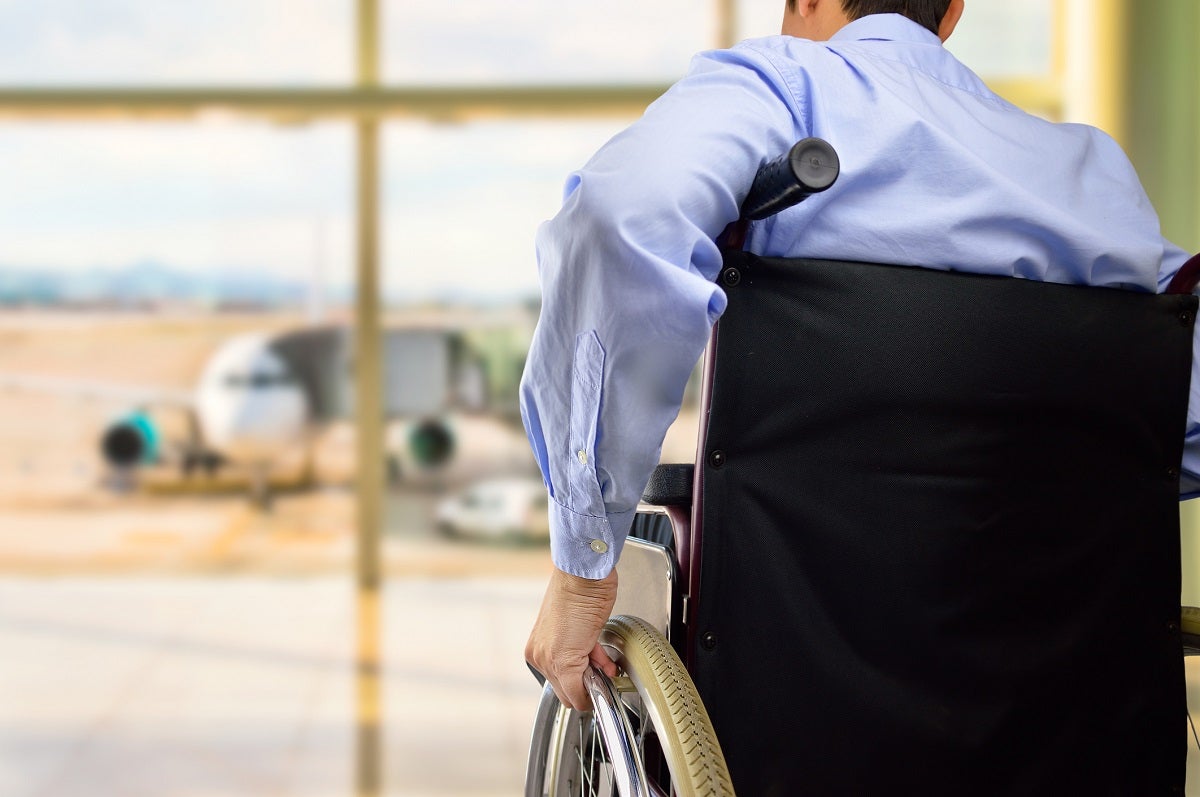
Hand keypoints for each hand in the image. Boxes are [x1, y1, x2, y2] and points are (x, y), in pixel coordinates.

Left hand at [526, 567, 618, 710]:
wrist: (583, 574)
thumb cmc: (582, 590)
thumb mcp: (575, 626)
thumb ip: (577, 649)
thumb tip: (590, 669)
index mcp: (538, 647)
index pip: (558, 683)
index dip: (581, 681)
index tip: (594, 673)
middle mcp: (539, 656)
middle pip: (565, 691)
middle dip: (588, 683)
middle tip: (602, 668)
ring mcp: (548, 660)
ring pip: (573, 692)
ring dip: (595, 680)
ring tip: (604, 663)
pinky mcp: (562, 662)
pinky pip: (579, 691)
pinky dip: (597, 686)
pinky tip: (606, 665)